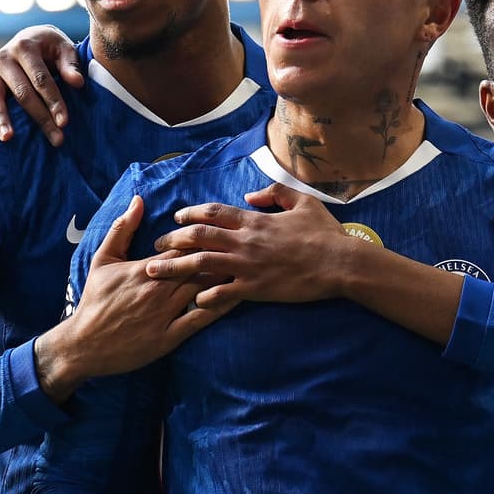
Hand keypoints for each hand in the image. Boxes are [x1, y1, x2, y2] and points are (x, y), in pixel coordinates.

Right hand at [0, 25, 80, 144]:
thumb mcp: (64, 48)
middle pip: (21, 92)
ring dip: (0, 118)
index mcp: (25, 46)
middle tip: (56, 139)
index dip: (54, 101)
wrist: (33, 37)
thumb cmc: (51, 48)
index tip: (65, 122)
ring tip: (8, 138)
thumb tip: (77, 83)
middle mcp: (4, 56)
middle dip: (39, 117)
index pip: (41, 79)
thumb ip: (70, 65)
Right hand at [35, 195, 226, 400]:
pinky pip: (200, 320)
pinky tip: (238, 298)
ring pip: (203, 289)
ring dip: (226, 277)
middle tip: (245, 245)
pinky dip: (220, 307)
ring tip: (248, 265)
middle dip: (221, 254)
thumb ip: (122, 229)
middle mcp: (158, 288)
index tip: (221, 230)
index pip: (183, 246)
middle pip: (199, 266)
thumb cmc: (94, 300)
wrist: (84, 344)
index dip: (203, 238)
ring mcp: (165, 314)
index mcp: (145, 268)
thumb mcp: (102, 260)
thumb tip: (138, 200)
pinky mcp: (169, 337)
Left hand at [145, 183, 352, 305]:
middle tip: (156, 245)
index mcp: (254, 220)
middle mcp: (244, 241)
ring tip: (154, 271)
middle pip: (198, 236)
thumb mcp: (302, 202)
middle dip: (172, 239)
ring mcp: (247, 265)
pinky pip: (221, 292)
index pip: (213, 212)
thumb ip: (274, 194)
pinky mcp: (255, 288)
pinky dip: (204, 296)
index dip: (191, 213)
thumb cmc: (324, 233)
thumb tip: (251, 195)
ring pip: (201, 263)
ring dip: (174, 266)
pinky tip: (191, 300)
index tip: (177, 217)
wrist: (339, 263)